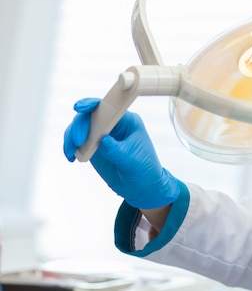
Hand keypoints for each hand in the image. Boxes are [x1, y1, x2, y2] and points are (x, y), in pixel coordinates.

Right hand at [63, 98, 179, 208]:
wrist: (141, 186)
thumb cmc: (143, 168)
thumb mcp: (132, 160)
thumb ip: (116, 149)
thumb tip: (103, 140)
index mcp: (127, 121)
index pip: (108, 106)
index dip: (92, 103)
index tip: (79, 108)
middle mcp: (112, 124)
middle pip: (89, 115)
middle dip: (79, 126)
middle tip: (77, 141)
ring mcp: (101, 135)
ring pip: (80, 128)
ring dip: (71, 137)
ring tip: (71, 152)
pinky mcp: (93, 146)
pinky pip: (76, 141)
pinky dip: (70, 147)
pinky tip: (71, 157)